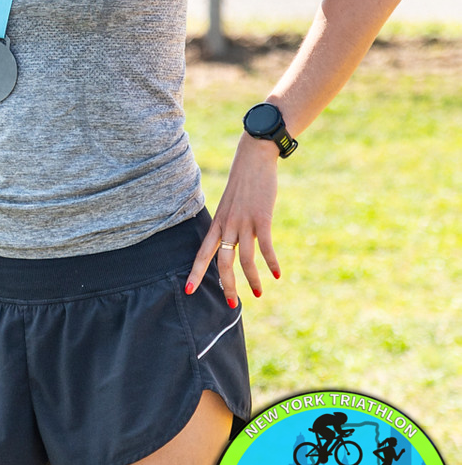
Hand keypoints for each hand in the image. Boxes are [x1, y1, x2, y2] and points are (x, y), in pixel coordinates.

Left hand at [186, 135, 281, 305]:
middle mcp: (227, 226)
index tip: (188, 291)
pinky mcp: (262, 218)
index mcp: (217, 224)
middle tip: (231, 304)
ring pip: (244, 259)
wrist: (252, 160)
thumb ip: (227, 225)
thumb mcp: (228, 206)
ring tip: (257, 294)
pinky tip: (276, 275)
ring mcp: (244, 222)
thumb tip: (229, 243)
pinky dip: (271, 262)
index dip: (195, 272)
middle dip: (226, 285)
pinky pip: (266, 246)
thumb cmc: (242, 185)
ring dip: (252, 279)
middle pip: (222, 262)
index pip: (202, 253)